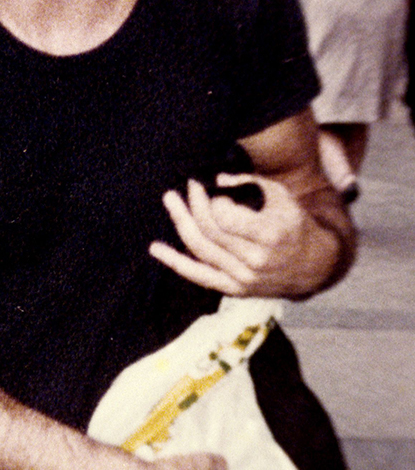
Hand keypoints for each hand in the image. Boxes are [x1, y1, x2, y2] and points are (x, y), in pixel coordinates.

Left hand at [148, 173, 326, 296]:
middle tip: (188, 187)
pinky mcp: (234, 289)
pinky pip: (198, 275)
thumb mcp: (281, 196)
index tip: (210, 188)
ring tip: (170, 200)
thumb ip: (248, 184)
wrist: (313, 266)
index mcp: (270, 235)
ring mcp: (243, 279)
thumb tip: (215, 180)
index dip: (212, 200)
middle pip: (209, 231)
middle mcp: (255, 260)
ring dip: (181, 222)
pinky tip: (156, 248)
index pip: (224, 218)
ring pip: (200, 250)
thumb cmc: (294, 223)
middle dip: (194, 204)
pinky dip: (175, 262)